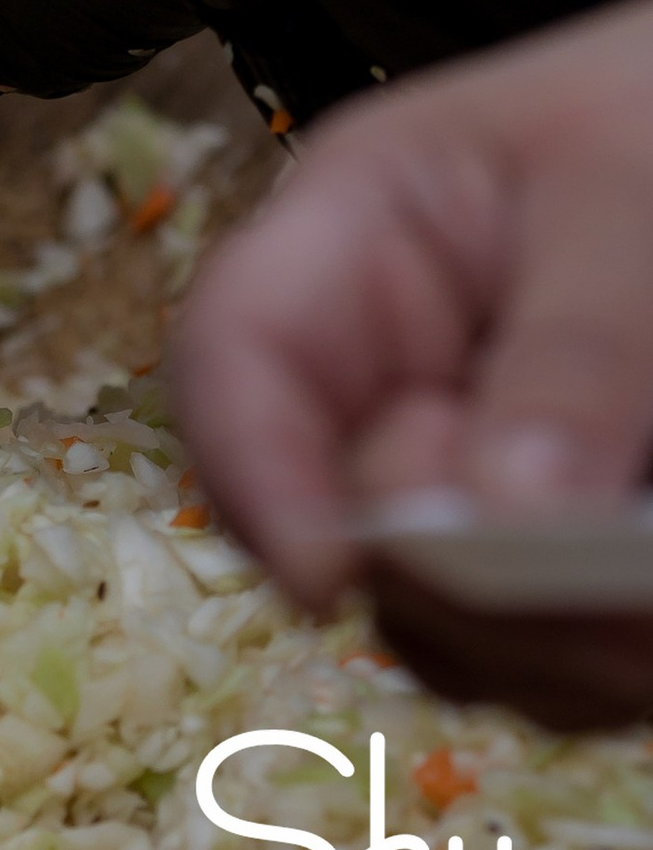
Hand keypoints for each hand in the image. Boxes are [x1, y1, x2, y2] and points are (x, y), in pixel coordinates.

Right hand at [172, 0, 652, 725]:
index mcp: (357, 234)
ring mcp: (459, 455)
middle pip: (344, 520)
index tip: (332, 580)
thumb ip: (572, 352)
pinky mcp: (535, 527)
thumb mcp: (620, 199)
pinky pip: (532, 641)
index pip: (237, 356)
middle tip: (606, 592)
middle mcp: (382, 364)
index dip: (254, 474)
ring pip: (439, 612)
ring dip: (546, 638)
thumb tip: (504, 512)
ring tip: (647, 599)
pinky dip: (596, 650)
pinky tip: (649, 598)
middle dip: (463, 581)